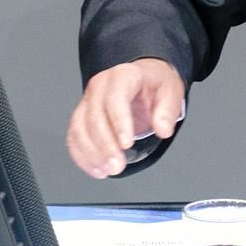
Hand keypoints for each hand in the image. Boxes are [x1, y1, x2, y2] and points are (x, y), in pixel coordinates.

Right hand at [65, 58, 185, 178]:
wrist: (144, 79)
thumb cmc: (155, 85)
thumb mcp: (171, 92)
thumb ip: (168, 111)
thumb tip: (163, 129)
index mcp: (124, 75)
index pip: (115, 97)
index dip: (119, 122)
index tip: (127, 144)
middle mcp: (101, 85)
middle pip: (94, 116)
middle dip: (105, 145)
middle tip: (118, 166)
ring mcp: (88, 100)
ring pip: (79, 127)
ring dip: (92, 153)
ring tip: (109, 170)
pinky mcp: (82, 115)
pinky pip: (74, 136)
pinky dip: (82, 155)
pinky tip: (97, 169)